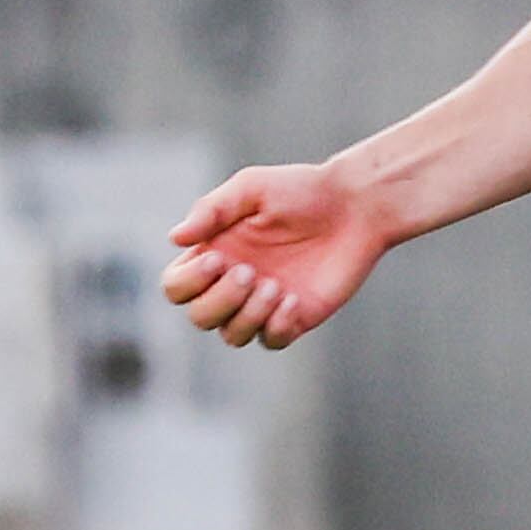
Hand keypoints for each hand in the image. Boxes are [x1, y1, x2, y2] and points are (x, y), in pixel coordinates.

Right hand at [162, 161, 391, 349]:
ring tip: (276, 286)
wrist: (355, 206)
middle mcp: (233, 283)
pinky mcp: (296, 316)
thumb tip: (175, 237)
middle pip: (200, 317)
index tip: (217, 259)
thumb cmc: (301, 190)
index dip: (188, 282)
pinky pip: (271, 341)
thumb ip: (212, 209)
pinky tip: (293, 300)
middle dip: (220, 300)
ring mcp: (263, 302)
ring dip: (248, 315)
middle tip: (249, 272)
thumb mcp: (251, 188)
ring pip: (232, 335)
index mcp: (214, 253)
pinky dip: (275, 327)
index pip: (177, 287)